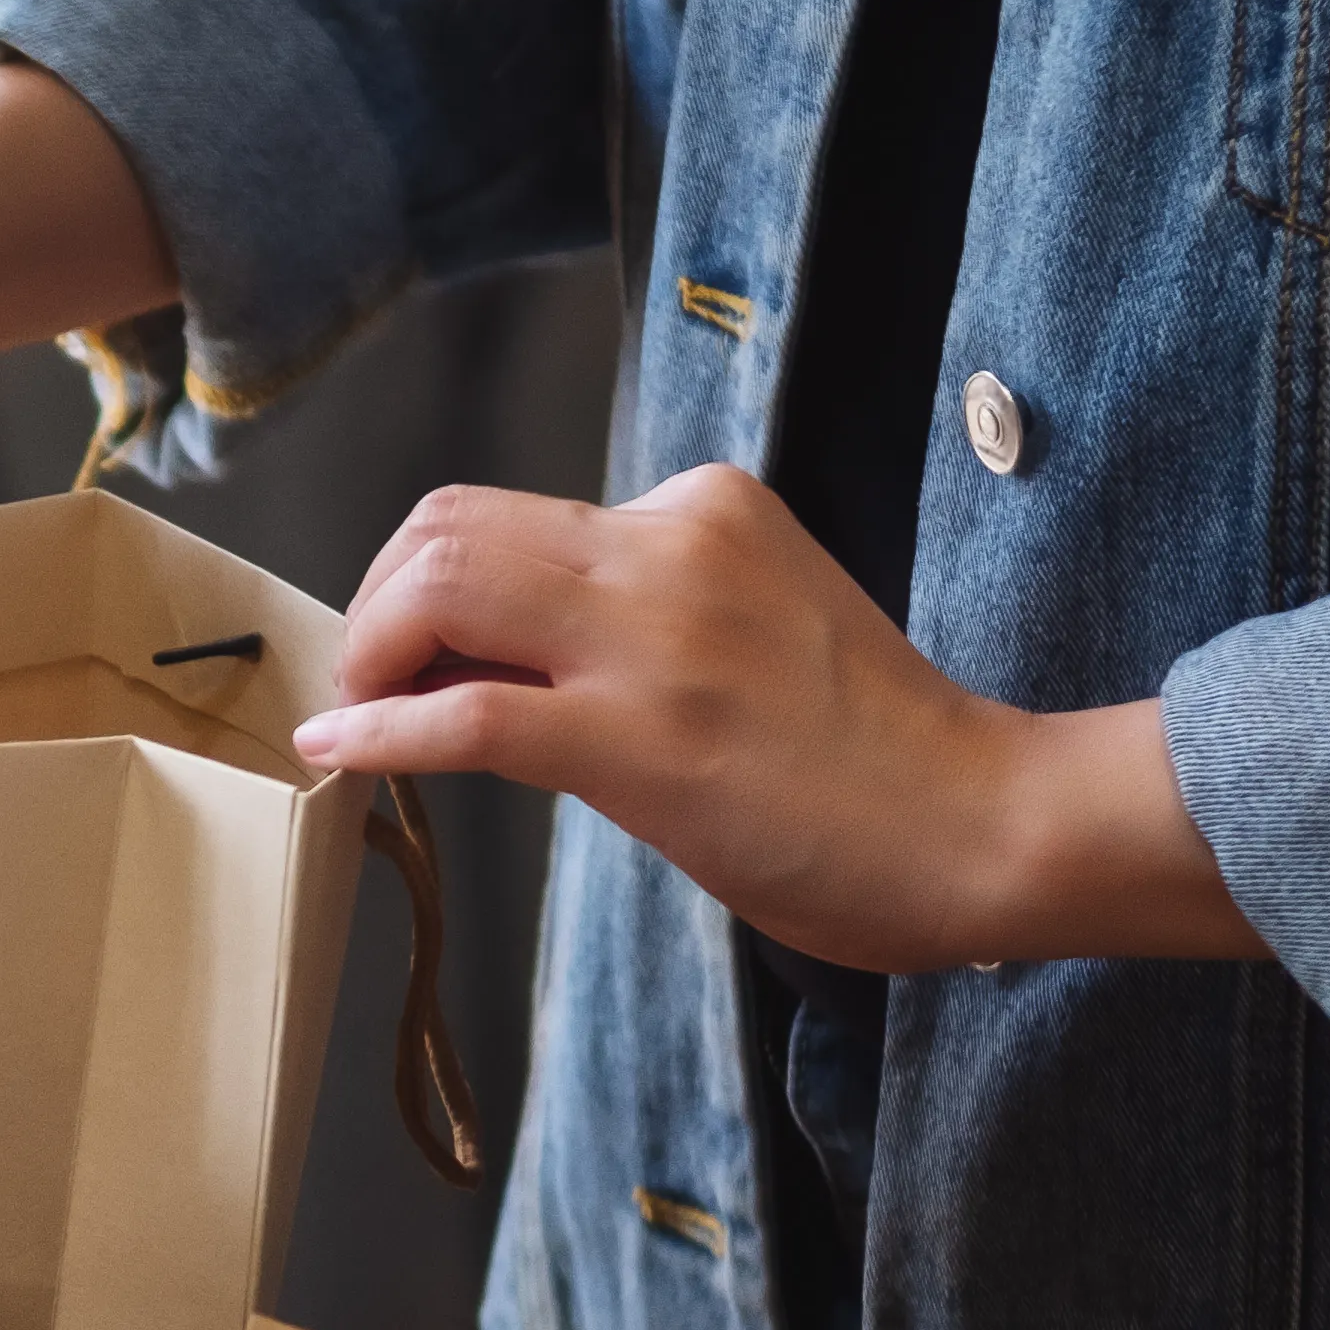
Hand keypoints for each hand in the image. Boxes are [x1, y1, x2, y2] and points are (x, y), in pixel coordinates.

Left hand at [285, 464, 1260, 970]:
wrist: (986, 821)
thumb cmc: (878, 752)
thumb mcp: (756, 619)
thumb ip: (646, 609)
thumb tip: (511, 650)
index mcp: (701, 508)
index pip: (510, 512)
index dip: (430, 583)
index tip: (412, 652)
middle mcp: (669, 546)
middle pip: (448, 528)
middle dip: (378, 605)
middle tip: (365, 684)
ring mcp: (652, 640)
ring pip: (439, 591)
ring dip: (370, 656)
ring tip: (357, 720)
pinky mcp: (638, 739)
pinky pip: (463, 715)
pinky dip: (380, 732)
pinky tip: (343, 758)